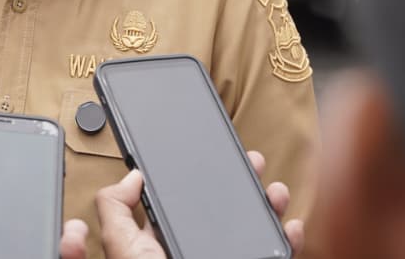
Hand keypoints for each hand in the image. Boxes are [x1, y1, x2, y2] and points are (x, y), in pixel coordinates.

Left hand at [95, 151, 304, 258]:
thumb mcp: (121, 244)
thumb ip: (115, 207)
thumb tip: (131, 175)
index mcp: (165, 238)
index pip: (184, 201)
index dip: (198, 177)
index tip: (210, 155)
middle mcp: (197, 247)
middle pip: (225, 209)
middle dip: (243, 183)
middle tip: (252, 163)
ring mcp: (225, 256)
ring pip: (254, 227)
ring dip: (269, 205)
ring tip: (274, 191)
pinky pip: (275, 254)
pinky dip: (287, 239)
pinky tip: (289, 226)